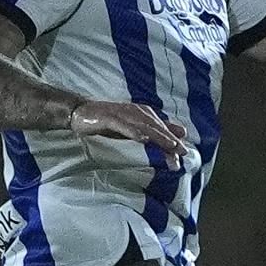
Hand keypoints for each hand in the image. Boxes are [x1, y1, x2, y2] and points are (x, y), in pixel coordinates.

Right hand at [70, 100, 188, 169]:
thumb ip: (154, 131)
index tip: (184, 154)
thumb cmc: (108, 122)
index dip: (172, 140)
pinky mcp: (109, 118)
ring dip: (158, 136)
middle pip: (156, 127)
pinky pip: (124, 126)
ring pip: (144, 126)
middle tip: (182, 152)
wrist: (81, 113)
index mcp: (142, 113)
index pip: (161, 129)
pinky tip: (143, 138)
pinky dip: (134, 131)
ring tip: (170, 145)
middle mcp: (135, 111)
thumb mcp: (133, 129)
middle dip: (170, 140)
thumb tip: (179, 134)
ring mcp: (122, 114)